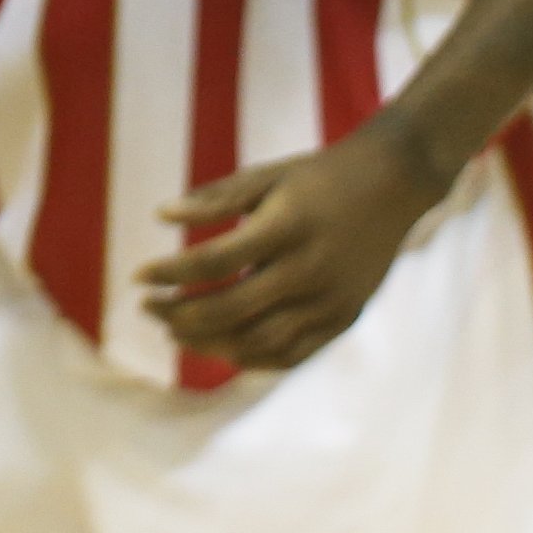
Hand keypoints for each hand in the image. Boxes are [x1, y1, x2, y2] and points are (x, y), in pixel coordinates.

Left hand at [139, 118, 453, 371]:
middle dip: (181, 315)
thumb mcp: (267, 176)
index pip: (214, 260)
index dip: (169, 274)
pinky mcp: (345, 318)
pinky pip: (293, 353)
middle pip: (232, 309)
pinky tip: (223, 348)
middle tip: (149, 310)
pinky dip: (253, 357)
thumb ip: (215, 199)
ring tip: (177, 334)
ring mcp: (331, 299)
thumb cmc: (319, 176)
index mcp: (286, 226)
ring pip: (260, 340)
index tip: (138, 278)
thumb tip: (160, 217)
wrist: (394, 186)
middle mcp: (310, 269)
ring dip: (210, 343)